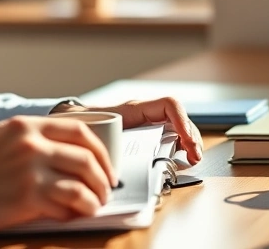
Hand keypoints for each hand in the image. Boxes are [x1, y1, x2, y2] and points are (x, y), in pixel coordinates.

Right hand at [0, 115, 115, 235]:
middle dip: (103, 176)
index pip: (79, 129)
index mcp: (24, 125)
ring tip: (93, 206)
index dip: (100, 150)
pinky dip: (77, 212)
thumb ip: (29, 143)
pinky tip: (73, 216)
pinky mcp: (26, 196)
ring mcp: (29, 169)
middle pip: (87, 156)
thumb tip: (66, 160)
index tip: (105, 166)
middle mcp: (30, 142)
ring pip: (84, 181)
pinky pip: (68, 204)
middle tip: (105, 190)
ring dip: (95, 197)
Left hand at [53, 97, 202, 164]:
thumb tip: (114, 164)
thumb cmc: (85, 122)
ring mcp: (148, 124)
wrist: (74, 122)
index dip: (182, 121)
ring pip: (179, 128)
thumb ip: (106, 142)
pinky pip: (171, 138)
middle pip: (179, 119)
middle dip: (192, 137)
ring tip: (192, 159)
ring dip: (190, 143)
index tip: (187, 142)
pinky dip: (181, 148)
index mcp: (135, 109)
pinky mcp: (148, 136)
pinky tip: (183, 160)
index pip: (168, 105)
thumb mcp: (97, 129)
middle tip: (194, 157)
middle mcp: (145, 115)